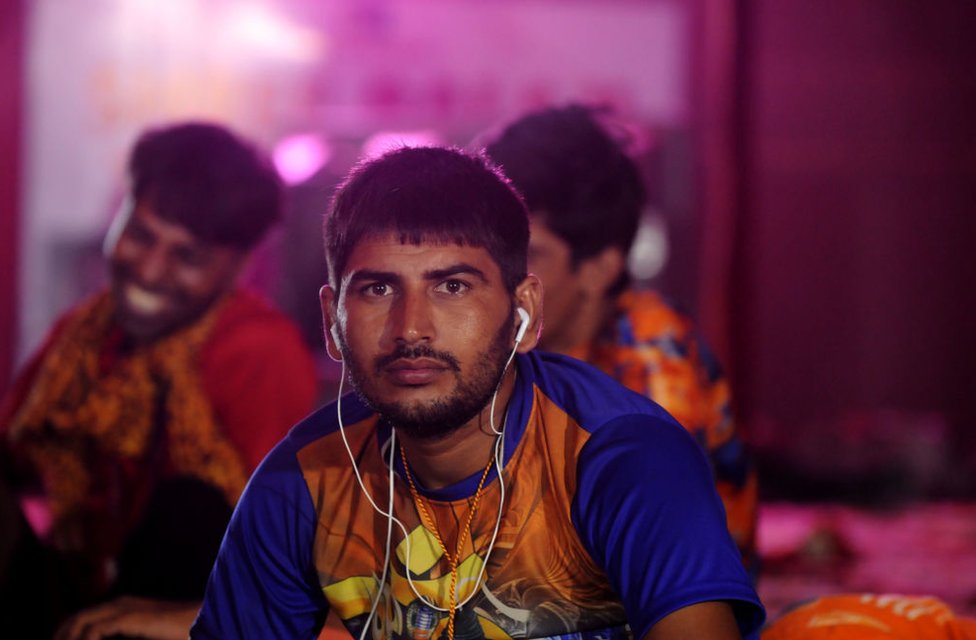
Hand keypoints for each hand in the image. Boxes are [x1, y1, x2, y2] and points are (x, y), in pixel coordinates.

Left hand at [54, 596, 199, 639]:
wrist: (205, 620)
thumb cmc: (182, 630)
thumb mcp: (150, 635)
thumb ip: (133, 635)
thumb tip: (118, 634)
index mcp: (123, 607)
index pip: (83, 617)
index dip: (67, 633)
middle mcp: (120, 603)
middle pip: (76, 618)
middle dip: (62, 636)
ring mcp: (124, 608)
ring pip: (80, 623)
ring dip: (68, 638)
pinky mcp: (129, 618)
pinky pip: (94, 631)